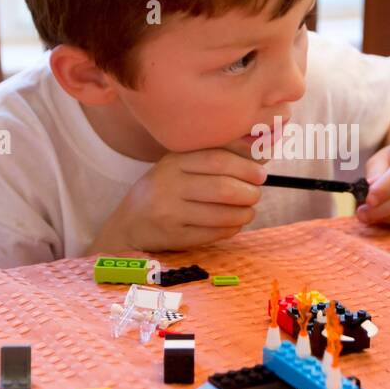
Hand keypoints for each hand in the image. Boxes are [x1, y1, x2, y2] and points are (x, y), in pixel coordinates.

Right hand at [92, 149, 265, 252]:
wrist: (128, 225)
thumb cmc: (164, 191)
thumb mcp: (180, 167)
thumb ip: (214, 158)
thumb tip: (260, 152)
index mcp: (173, 161)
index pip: (217, 159)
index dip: (245, 167)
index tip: (261, 175)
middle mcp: (168, 185)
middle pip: (221, 188)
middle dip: (248, 193)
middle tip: (256, 195)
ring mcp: (168, 212)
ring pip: (219, 214)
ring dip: (243, 214)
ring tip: (248, 212)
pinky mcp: (172, 236)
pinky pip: (211, 234)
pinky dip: (230, 229)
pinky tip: (234, 225)